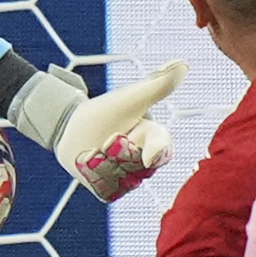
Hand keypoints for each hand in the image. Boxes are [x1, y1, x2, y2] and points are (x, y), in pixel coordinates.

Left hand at [57, 61, 186, 203]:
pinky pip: (107, 192)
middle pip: (137, 166)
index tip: (145, 152)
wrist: (72, 127)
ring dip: (103, 164)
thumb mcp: (130, 98)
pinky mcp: (111, 192)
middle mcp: (146, 163)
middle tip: (106, 138)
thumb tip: (183, 64)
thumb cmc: (105, 109)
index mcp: (156, 139)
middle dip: (117, 150)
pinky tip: (88, 164)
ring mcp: (130, 180)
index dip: (155, 149)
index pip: (162, 147)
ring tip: (95, 150)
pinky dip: (94, 178)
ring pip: (122, 180)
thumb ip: (158, 85)